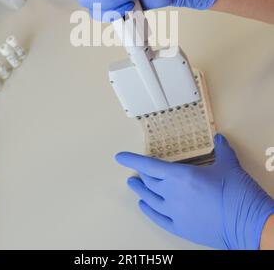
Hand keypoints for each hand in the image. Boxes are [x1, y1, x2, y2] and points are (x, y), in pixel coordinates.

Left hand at [115, 134, 273, 249]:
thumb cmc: (237, 194)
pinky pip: (158, 218)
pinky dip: (149, 211)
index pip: (150, 165)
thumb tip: (219, 138)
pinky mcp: (181, 229)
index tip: (119, 157)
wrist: (248, 224)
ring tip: (133, 185)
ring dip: (140, 191)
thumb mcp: (229, 165)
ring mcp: (175, 213)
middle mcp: (173, 194)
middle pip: (149, 181)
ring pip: (150, 199)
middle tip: (136, 170)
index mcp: (181, 176)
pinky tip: (144, 206)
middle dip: (141, 174)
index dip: (133, 160)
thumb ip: (221, 150)